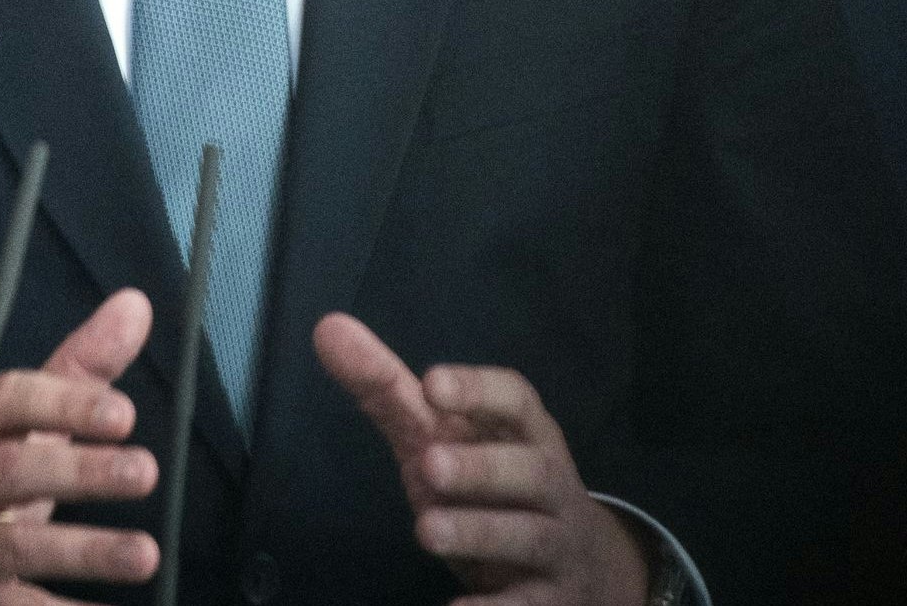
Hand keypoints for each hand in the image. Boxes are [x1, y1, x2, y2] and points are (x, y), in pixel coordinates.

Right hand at [0, 288, 162, 605]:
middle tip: (146, 472)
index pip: (8, 401)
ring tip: (146, 555)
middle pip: (13, 472)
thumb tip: (139, 303)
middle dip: (79, 472)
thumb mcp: (16, 424)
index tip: (124, 413)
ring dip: (83, 551)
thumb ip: (78, 369)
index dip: (63, 404)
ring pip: (14, 546)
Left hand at [313, 311, 652, 605]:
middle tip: (428, 464)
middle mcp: (549, 485)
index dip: (479, 390)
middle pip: (529, 471)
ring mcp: (554, 545)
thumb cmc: (493, 490)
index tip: (433, 383)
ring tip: (426, 530)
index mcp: (526, 435)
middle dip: (482, 467)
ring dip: (479, 531)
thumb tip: (326, 328)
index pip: (518, 402)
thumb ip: (388, 390)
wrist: (579, 574)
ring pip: (527, 536)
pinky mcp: (549, 600)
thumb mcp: (444, 439)